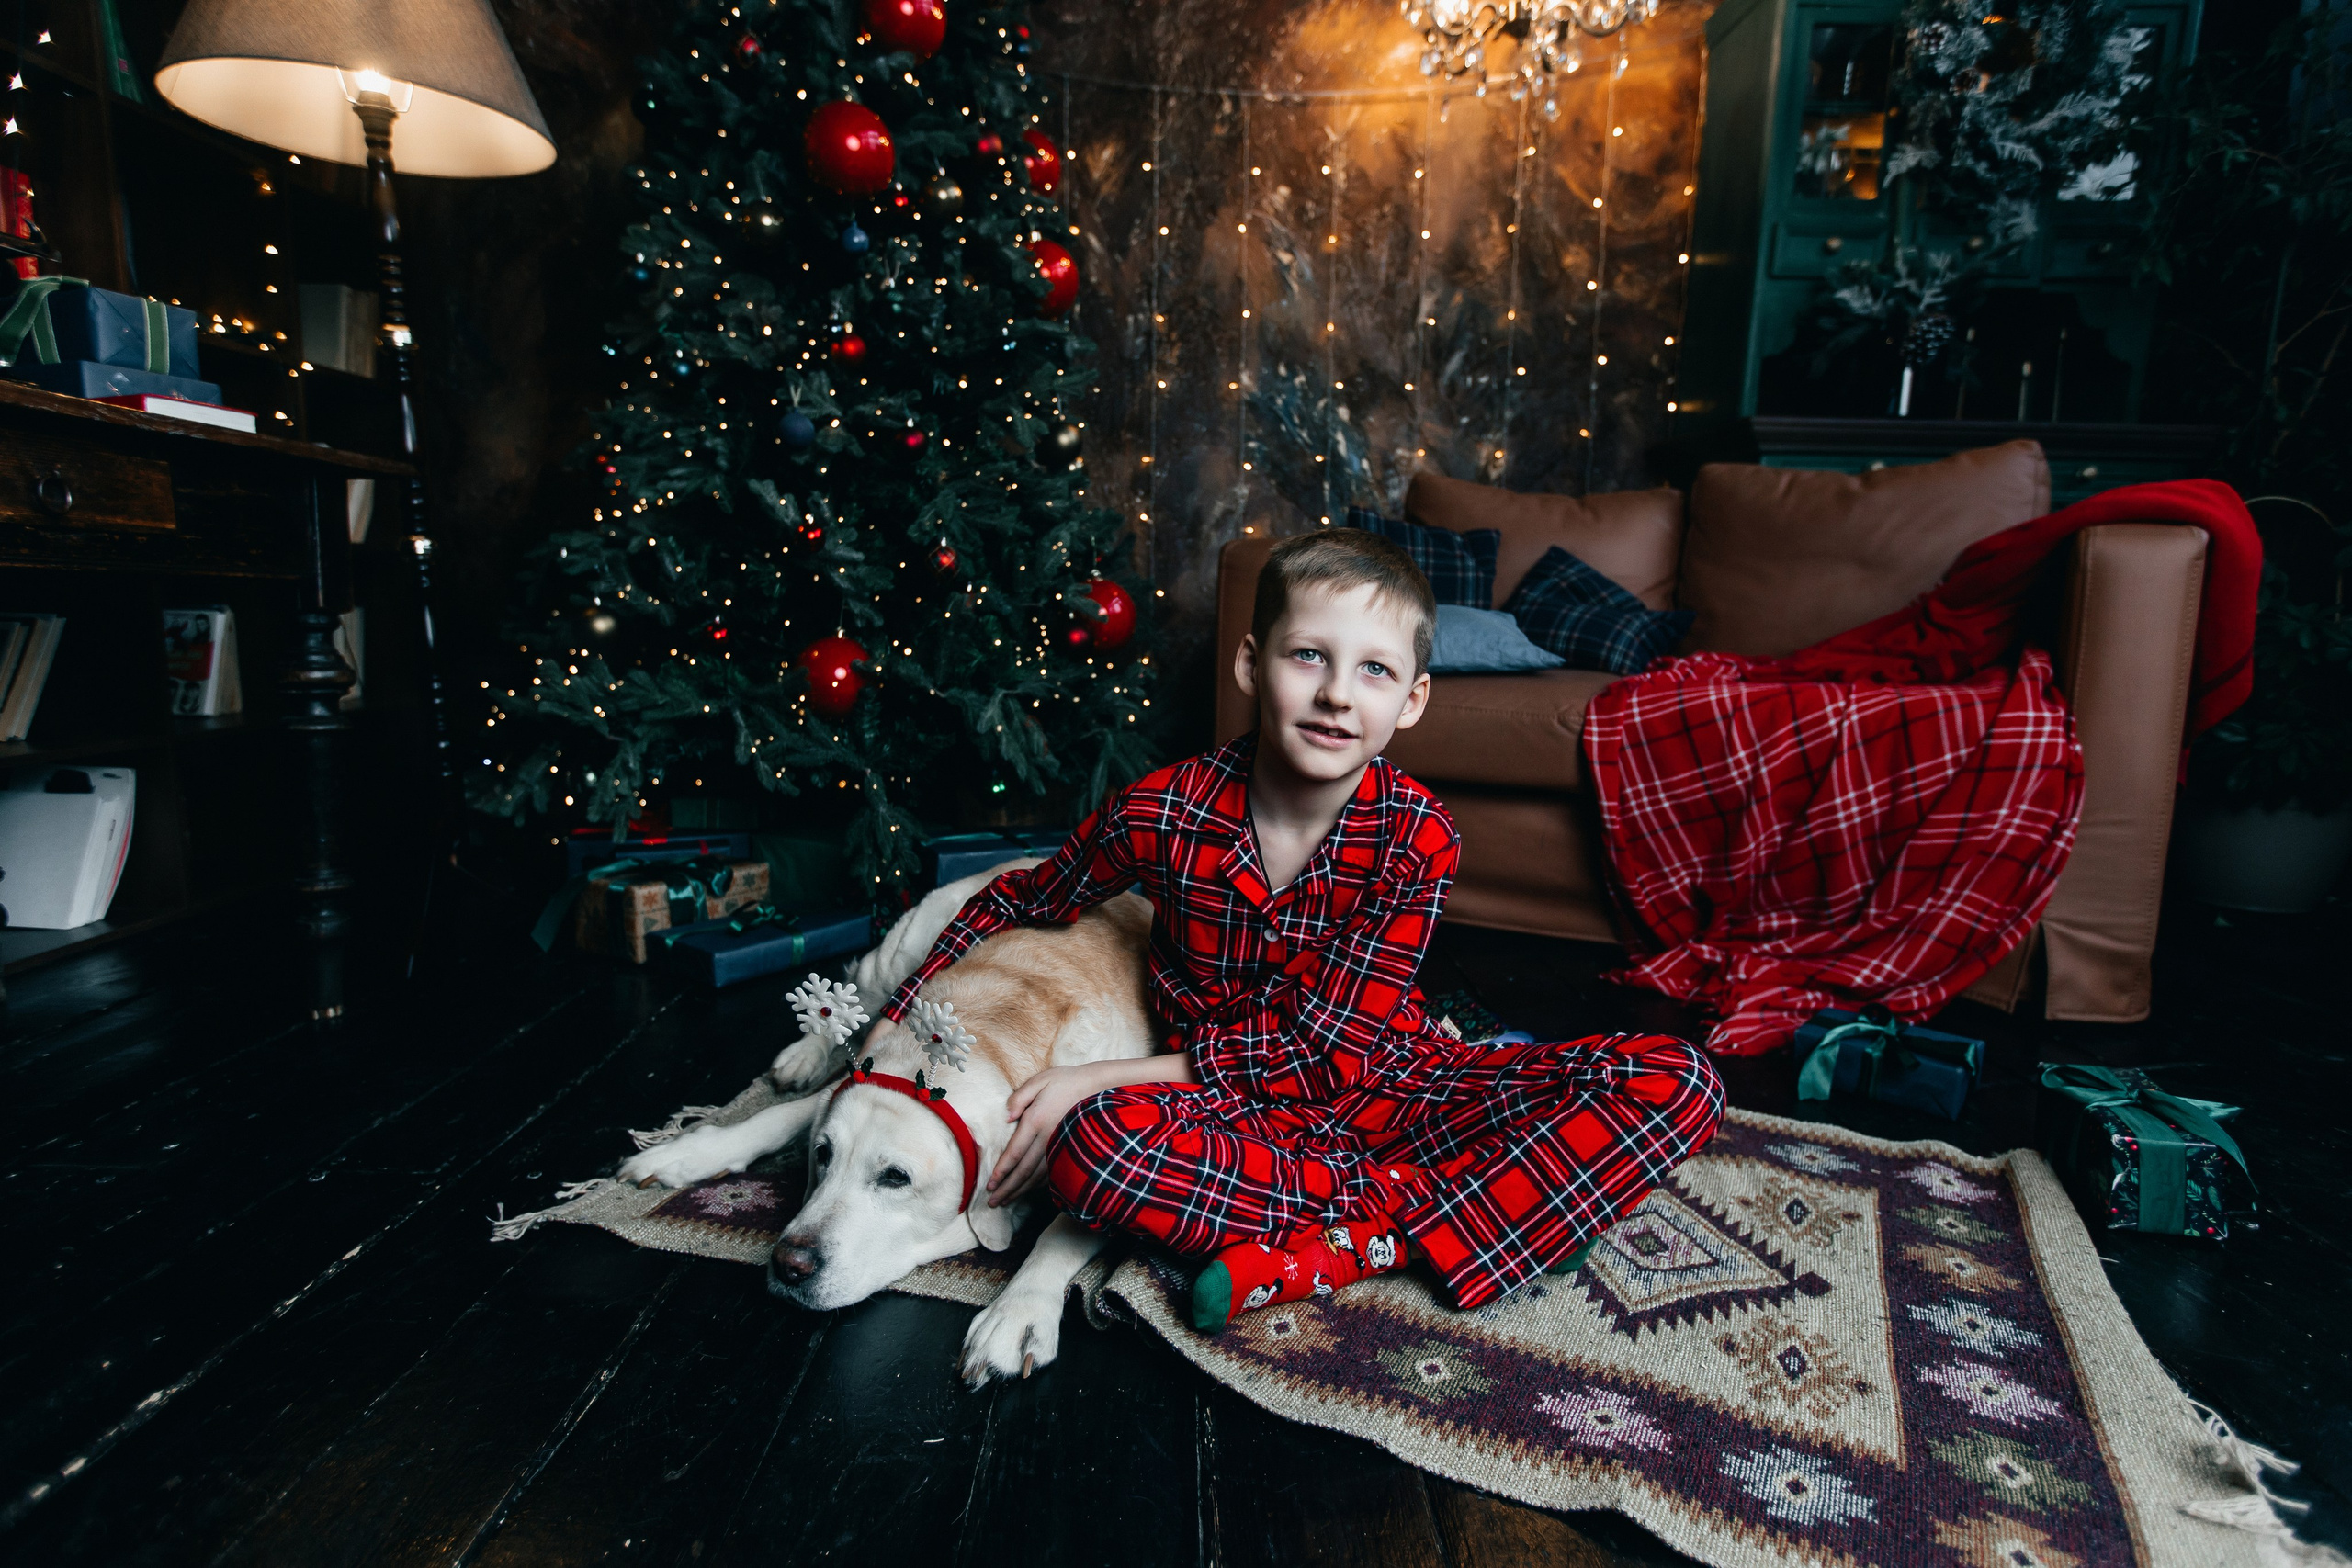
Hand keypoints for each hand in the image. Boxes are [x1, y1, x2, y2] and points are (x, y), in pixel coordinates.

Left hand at [988, 1062, 1104, 1207]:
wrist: (1098, 1085)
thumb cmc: (1065, 1080)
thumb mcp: (1039, 1080)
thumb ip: (1019, 1097)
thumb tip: (1006, 1117)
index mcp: (1036, 1121)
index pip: (1015, 1153)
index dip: (1001, 1171)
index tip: (990, 1185)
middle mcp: (1047, 1138)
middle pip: (1023, 1171)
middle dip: (1007, 1188)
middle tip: (993, 1203)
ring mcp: (1060, 1146)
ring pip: (1037, 1176)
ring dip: (1020, 1191)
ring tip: (1005, 1201)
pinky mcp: (1069, 1149)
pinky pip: (1051, 1173)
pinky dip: (1037, 1185)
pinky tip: (1028, 1191)